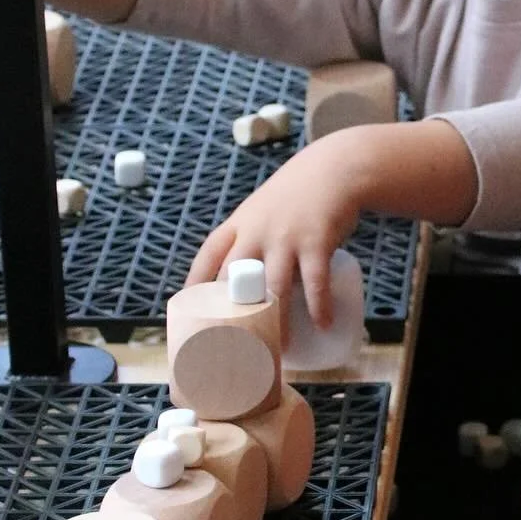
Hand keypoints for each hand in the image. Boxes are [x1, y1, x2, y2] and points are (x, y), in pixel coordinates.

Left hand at [188, 133, 365, 331]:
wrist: (333, 170)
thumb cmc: (295, 197)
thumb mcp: (259, 213)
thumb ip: (246, 243)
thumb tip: (239, 288)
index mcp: (237, 227)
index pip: (205, 261)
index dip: (194, 291)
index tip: (188, 318)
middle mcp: (255, 233)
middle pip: (233, 282)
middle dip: (231, 319)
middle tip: (232, 349)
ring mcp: (285, 237)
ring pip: (272, 288)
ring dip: (275, 323)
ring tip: (278, 349)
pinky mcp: (316, 240)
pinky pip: (315, 280)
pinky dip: (319, 306)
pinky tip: (324, 324)